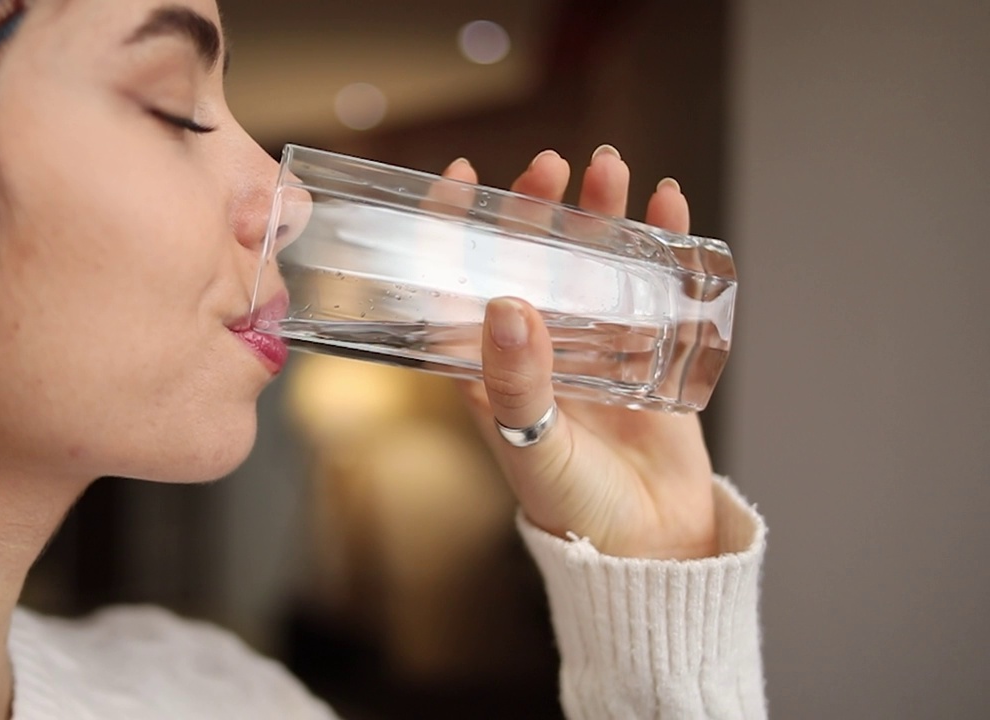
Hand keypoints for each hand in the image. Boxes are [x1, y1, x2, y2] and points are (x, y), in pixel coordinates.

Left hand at [446, 146, 716, 559]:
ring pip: (590, 261)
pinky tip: (668, 205)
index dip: (452, 228)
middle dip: (538, 206)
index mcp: (490, 365)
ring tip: (611, 171)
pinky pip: (652, 284)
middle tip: (553, 167)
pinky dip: (661, 243)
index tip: (462, 177)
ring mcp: (593, 343)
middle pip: (529, 256)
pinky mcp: (647, 349)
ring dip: (598, 213)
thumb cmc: (574, 507)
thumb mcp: (533, 447)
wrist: (650, 547)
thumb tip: (506, 305)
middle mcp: (537, 345)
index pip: (460, 281)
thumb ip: (517, 383)